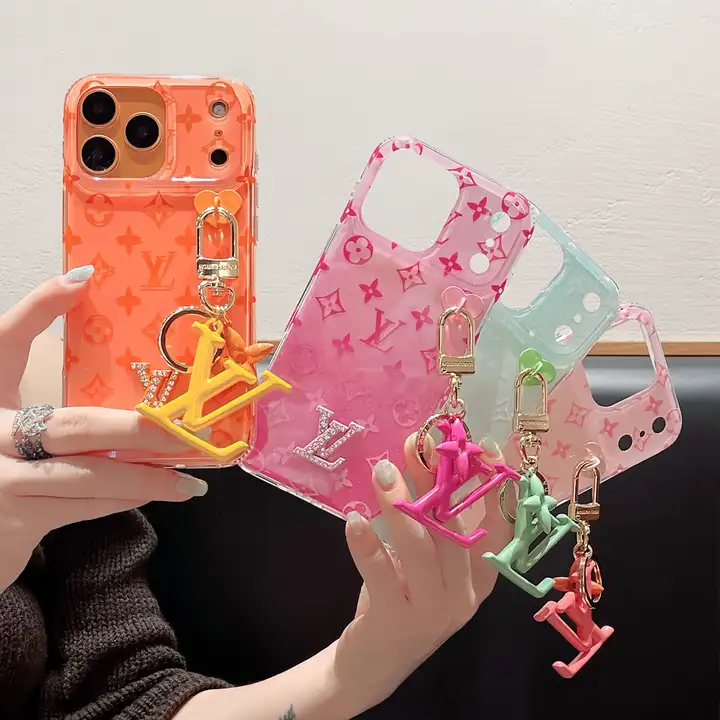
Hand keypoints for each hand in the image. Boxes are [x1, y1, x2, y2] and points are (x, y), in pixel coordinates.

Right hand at [0, 270, 207, 593]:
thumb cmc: (0, 453)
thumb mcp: (8, 404)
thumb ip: (41, 360)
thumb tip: (84, 286)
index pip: (7, 339)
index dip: (39, 307)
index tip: (82, 279)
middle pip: (77, 425)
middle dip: (143, 430)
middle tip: (193, 431)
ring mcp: (0, 485)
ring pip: (91, 476)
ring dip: (147, 477)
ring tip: (191, 478)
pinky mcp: (13, 526)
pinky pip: (84, 507)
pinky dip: (123, 499)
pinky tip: (155, 493)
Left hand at [337, 434, 512, 710]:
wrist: (374, 664)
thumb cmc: (405, 597)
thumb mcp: (425, 560)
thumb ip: (430, 519)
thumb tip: (418, 457)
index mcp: (480, 577)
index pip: (500, 527)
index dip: (494, 485)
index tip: (483, 445)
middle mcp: (465, 596)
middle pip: (454, 529)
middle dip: (435, 481)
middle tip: (415, 446)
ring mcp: (433, 612)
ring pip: (421, 549)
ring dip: (400, 505)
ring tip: (381, 471)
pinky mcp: (396, 622)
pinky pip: (380, 574)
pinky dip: (366, 544)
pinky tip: (353, 519)